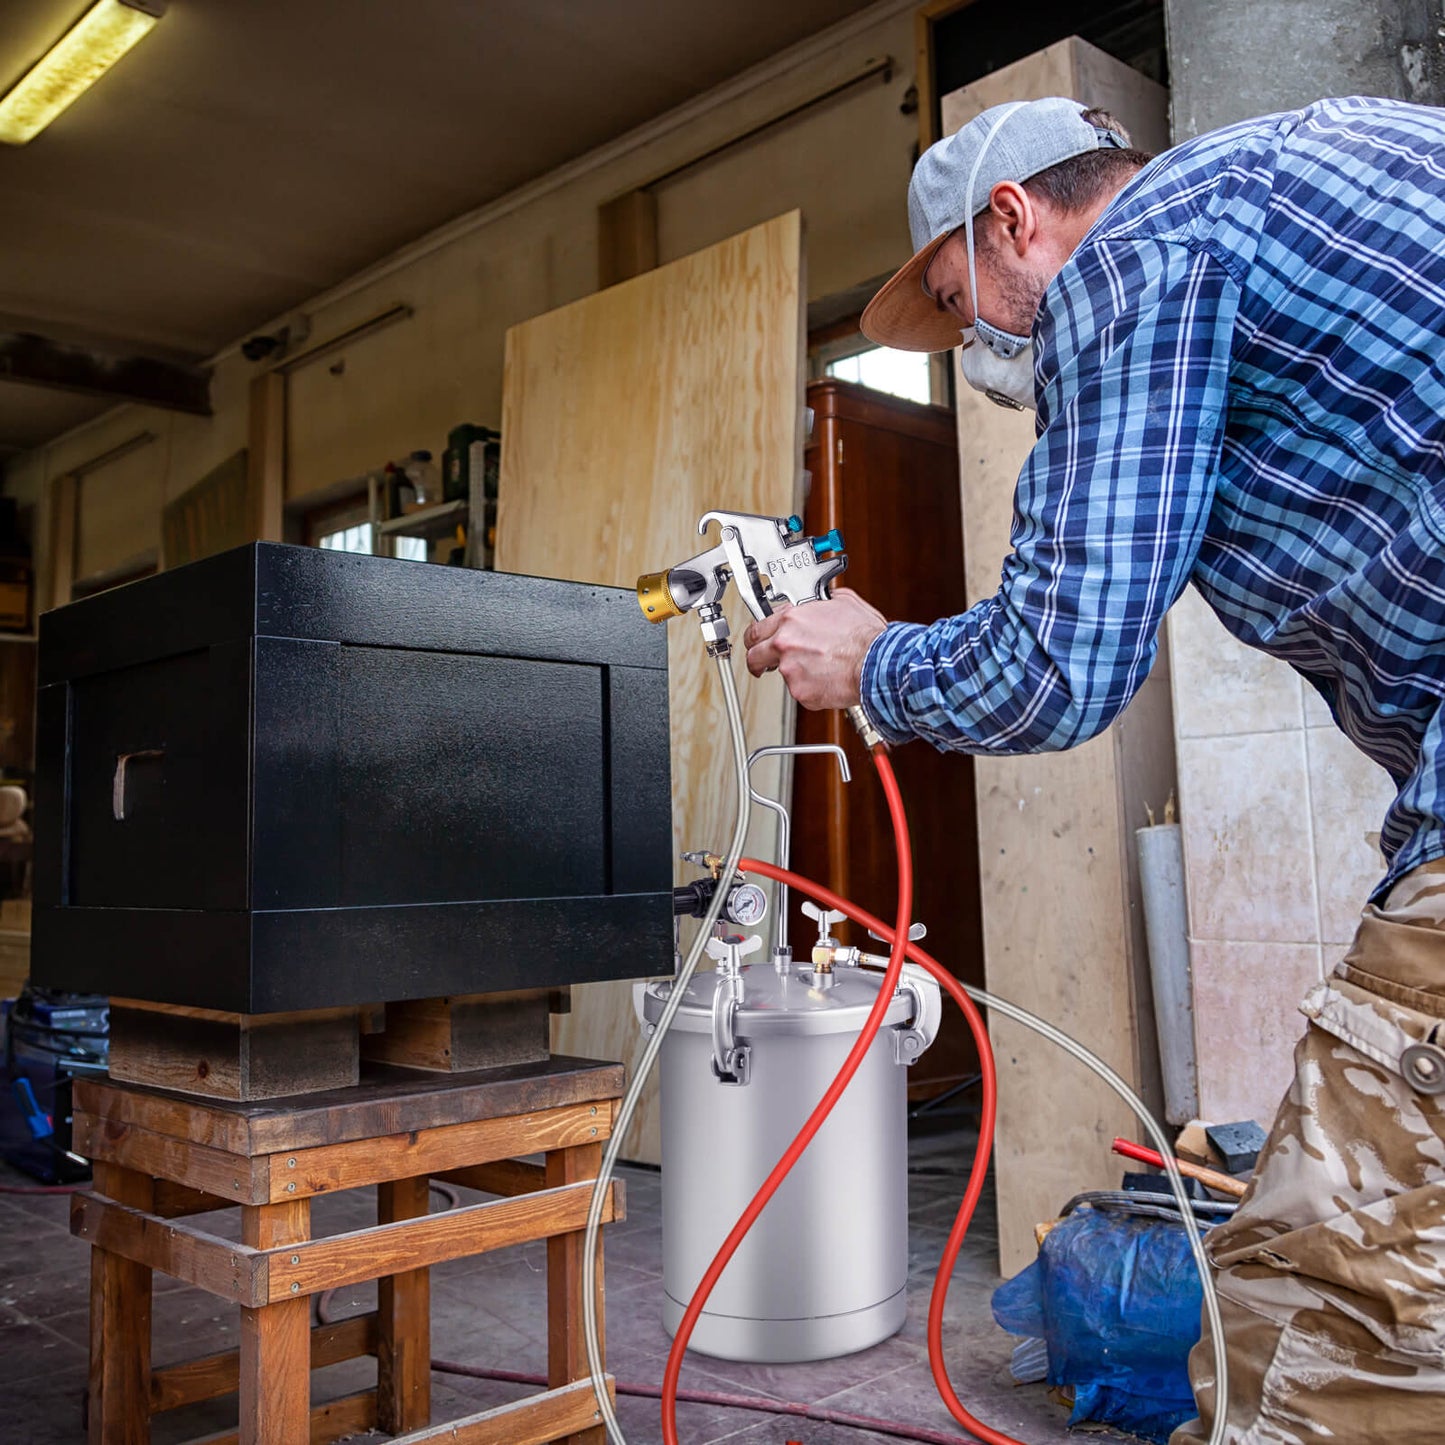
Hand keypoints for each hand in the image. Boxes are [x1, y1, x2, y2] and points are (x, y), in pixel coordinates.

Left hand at [742, 587, 887, 709]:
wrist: (877, 663)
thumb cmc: (866, 636)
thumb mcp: (843, 602)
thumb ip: (822, 602)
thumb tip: (822, 602)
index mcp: (791, 619)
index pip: (756, 629)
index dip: (757, 636)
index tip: (759, 641)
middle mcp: (785, 644)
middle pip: (754, 655)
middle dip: (757, 660)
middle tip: (763, 664)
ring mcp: (790, 670)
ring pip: (781, 674)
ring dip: (794, 673)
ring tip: (818, 668)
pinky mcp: (800, 692)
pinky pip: (800, 691)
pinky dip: (811, 688)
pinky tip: (827, 679)